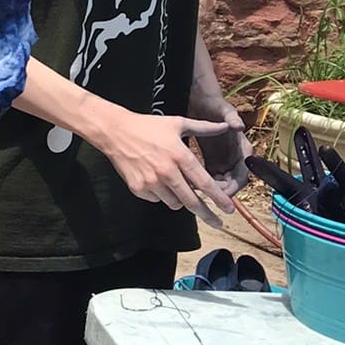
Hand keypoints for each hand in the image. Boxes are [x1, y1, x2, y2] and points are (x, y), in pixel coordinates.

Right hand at [91, 107, 236, 227]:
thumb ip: (204, 128)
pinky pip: (157, 200)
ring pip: (175, 203)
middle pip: (192, 202)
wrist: (115, 132)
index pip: (205, 183)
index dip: (219, 198)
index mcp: (179, 156)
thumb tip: (226, 126)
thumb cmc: (148, 126)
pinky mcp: (138, 189)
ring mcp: (151, 182)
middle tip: (217, 222)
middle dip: (207, 215)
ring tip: (177, 187)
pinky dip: (162, 195)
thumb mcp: (177, 123)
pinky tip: (157, 181)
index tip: (229, 209)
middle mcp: (167, 172)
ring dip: (181, 200)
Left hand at [188, 99, 252, 196]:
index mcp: (243, 151)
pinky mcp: (211, 162)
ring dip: (210, 189)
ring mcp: (223, 162)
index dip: (233, 186)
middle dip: (220, 192)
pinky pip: (208, 178)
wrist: (204, 103)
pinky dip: (201, 183)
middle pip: (231, 184)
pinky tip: (189, 184)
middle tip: (206, 195)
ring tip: (195, 191)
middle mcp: (235, 159)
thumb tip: (239, 126)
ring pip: (219, 183)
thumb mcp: (225, 110)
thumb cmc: (217, 106)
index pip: (242, 176)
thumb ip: (232, 118)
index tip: (223, 193)